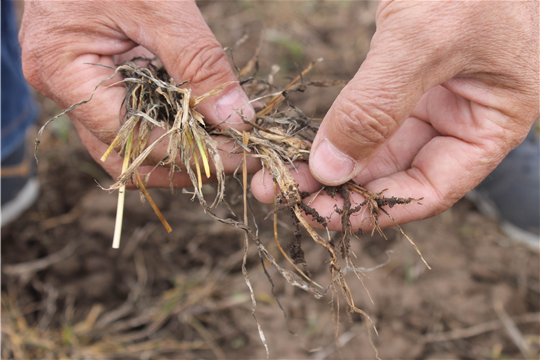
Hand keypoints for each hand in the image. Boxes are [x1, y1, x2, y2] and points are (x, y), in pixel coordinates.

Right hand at [20, 0, 259, 187]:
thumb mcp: (160, 4)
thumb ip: (199, 63)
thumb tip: (237, 119)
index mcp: (64, 70)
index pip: (131, 138)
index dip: (189, 154)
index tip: (239, 153)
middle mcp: (64, 88)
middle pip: (126, 154)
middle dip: (184, 164)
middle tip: (235, 159)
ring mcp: (77, 84)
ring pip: (130, 141)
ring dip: (179, 149)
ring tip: (225, 147)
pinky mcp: (96, 76)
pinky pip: (133, 114)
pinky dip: (170, 124)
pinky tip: (203, 124)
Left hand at [251, 1, 538, 230]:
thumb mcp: (426, 39)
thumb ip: (378, 107)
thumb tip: (329, 171)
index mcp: (490, 123)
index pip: (430, 189)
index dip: (375, 210)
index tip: (320, 213)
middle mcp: (461, 116)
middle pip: (395, 171)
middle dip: (339, 188)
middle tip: (282, 192)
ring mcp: (433, 94)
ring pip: (376, 145)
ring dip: (329, 162)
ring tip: (278, 173)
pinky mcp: (405, 72)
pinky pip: (367, 113)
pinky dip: (335, 128)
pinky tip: (301, 141)